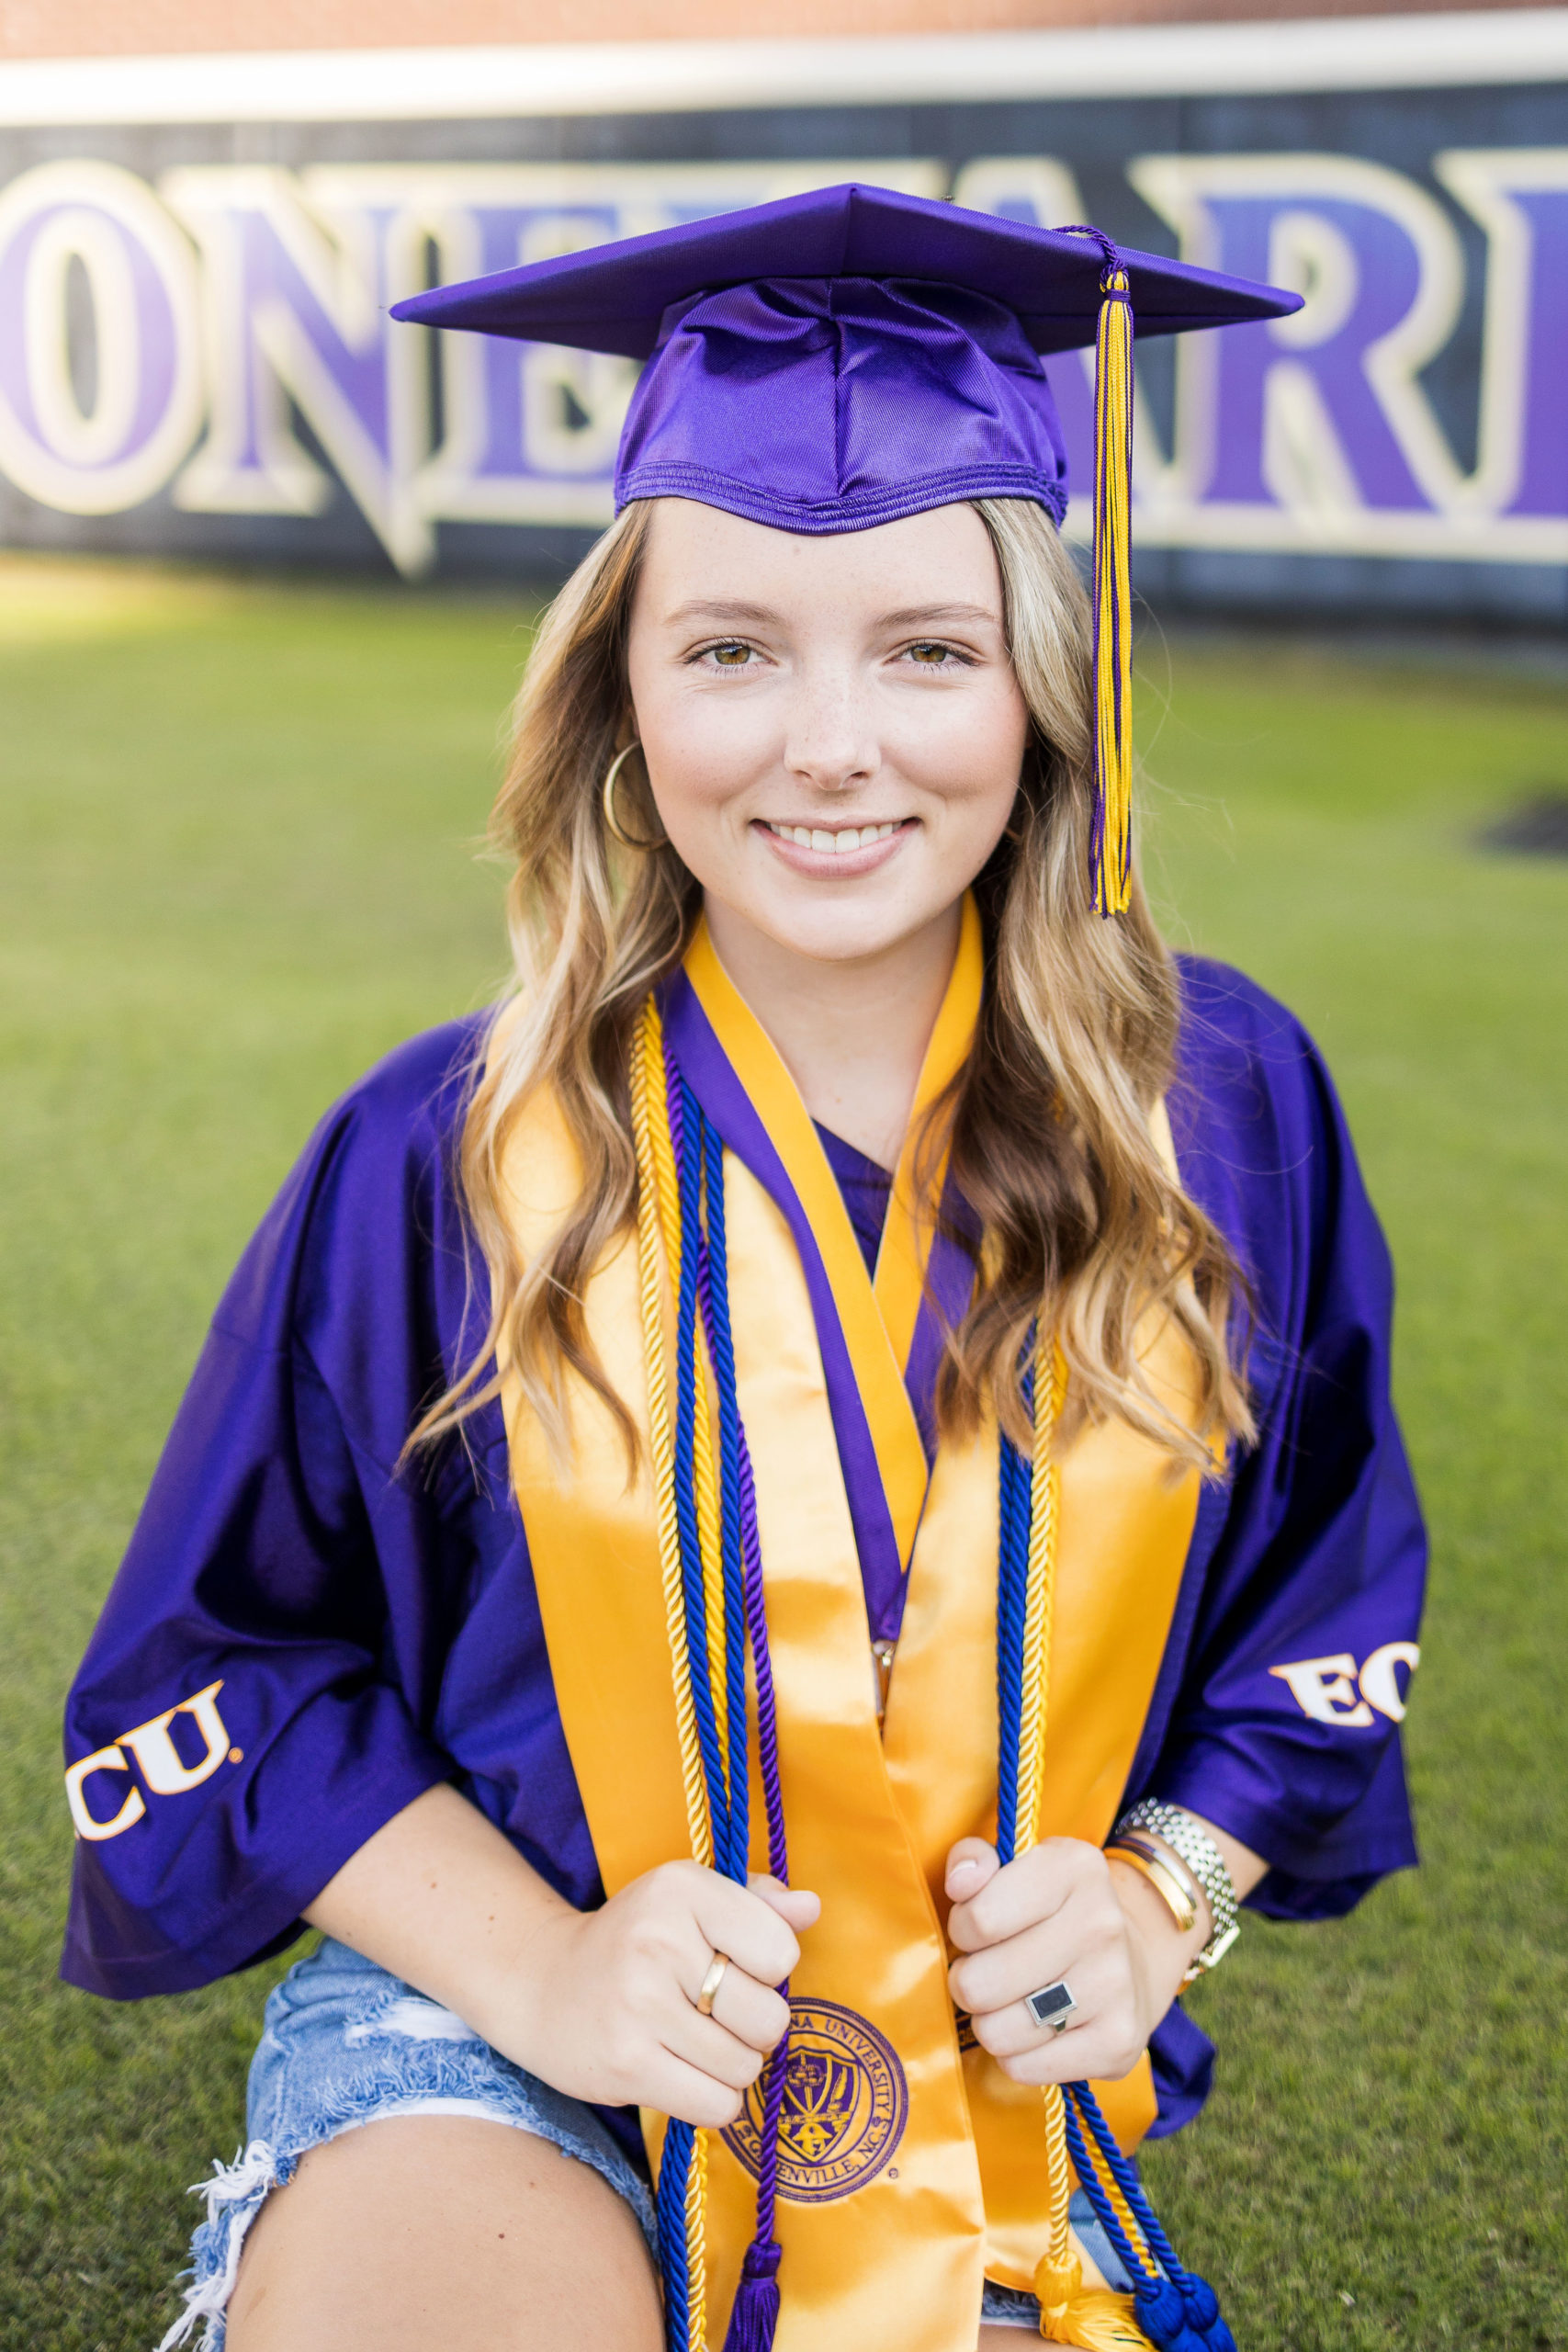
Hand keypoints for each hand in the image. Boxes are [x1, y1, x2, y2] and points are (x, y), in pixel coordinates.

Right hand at [477, 1862, 819, 2129]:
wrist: (541, 1985)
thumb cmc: (636, 1939)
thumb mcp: (689, 1900)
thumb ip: (756, 1903)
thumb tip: (810, 1908)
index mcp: (682, 1887)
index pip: (781, 1950)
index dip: (769, 1967)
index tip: (734, 1965)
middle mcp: (660, 1940)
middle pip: (770, 2018)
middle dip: (756, 2027)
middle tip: (719, 2015)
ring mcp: (640, 2005)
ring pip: (745, 2068)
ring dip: (733, 2066)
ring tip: (698, 2043)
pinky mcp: (626, 2065)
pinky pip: (716, 2106)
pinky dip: (714, 2100)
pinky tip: (686, 2073)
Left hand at [945, 1836, 1200, 2086]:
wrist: (1133, 1959)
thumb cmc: (1051, 1911)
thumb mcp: (1016, 1865)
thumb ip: (973, 1858)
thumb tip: (960, 1880)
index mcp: (1074, 1868)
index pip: (978, 1918)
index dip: (962, 1930)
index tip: (977, 1930)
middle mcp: (1102, 1924)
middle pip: (979, 1984)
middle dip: (969, 1982)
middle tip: (988, 1972)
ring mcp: (1114, 1986)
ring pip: (997, 2032)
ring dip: (989, 2022)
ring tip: (1009, 2002)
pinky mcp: (1117, 2044)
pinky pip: (1023, 2069)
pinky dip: (1016, 2056)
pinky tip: (1034, 2031)